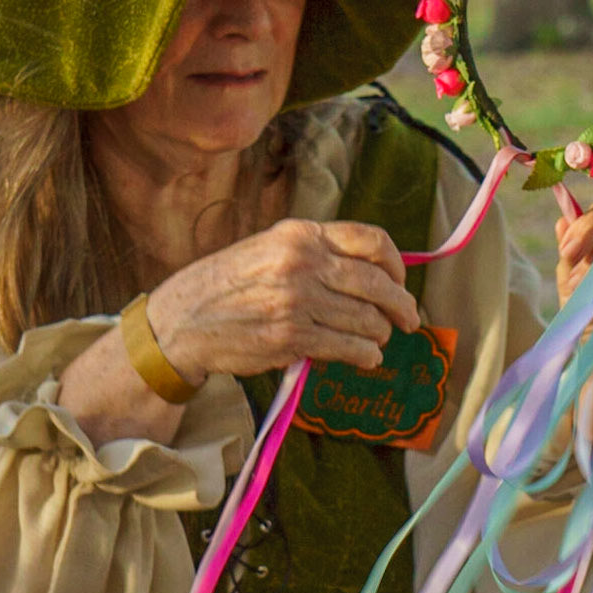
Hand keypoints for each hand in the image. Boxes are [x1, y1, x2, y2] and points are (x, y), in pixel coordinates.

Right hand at [152, 218, 419, 379]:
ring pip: (367, 320)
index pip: (371, 241)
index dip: (396, 265)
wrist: (183, 321)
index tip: (400, 282)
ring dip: (380, 335)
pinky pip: (349, 348)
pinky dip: (365, 355)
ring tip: (377, 340)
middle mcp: (302, 263)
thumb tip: (370, 272)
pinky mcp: (292, 338)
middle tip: (409, 320)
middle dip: (402, 306)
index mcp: (300, 235)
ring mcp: (298, 301)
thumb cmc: (227, 285)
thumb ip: (316, 253)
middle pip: (377, 285)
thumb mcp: (269, 249)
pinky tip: (365, 357)